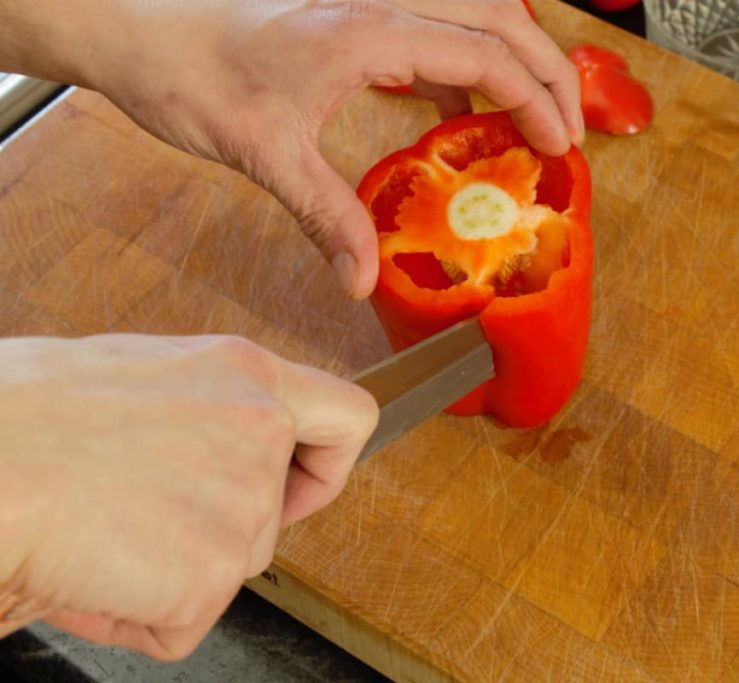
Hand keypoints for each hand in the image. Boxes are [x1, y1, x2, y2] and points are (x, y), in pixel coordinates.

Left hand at [0, 0, 582, 297]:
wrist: (139, 31)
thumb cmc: (190, 72)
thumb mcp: (266, 153)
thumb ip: (327, 217)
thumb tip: (364, 279)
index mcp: (369, 26)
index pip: (484, 52)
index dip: (533, 100)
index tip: (559, 147)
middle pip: (499, 13)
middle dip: (547, 69)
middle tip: (569, 129)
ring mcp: (368, 0)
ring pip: (472, 8)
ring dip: (512, 56)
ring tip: (533, 115)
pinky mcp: (353, 15)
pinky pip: (433, 26)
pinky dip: (464, 62)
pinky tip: (459, 106)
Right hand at [0, 334, 377, 659]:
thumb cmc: (25, 412)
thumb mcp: (137, 374)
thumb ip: (201, 409)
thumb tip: (200, 444)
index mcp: (244, 373)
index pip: (347, 417)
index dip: (325, 464)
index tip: (298, 486)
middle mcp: (261, 432)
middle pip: (273, 516)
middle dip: (214, 534)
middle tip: (140, 522)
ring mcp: (245, 505)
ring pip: (227, 570)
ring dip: (167, 574)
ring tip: (96, 536)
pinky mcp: (211, 574)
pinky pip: (183, 624)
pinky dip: (136, 618)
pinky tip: (90, 574)